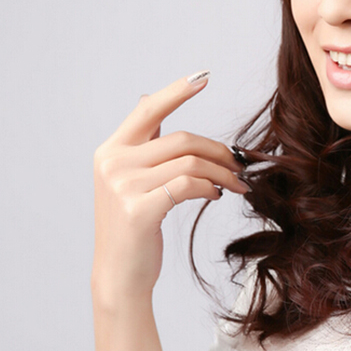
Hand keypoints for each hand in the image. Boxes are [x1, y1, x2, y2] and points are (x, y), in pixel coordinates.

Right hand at [91, 72, 247, 307]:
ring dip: (223, 172)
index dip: (177, 92)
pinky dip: (212, 187)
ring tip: (236, 184)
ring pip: (192, 162)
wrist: (119, 274)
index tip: (204, 77)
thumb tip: (147, 98)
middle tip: (240, 164)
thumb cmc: (133, 224)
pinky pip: (190, 185)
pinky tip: (217, 195)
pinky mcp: (139, 209)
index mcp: (111, 150)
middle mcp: (113, 163)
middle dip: (219, 150)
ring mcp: (124, 186)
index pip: (149, 111)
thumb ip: (141, 141)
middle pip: (183, 139)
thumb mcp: (130, 178)